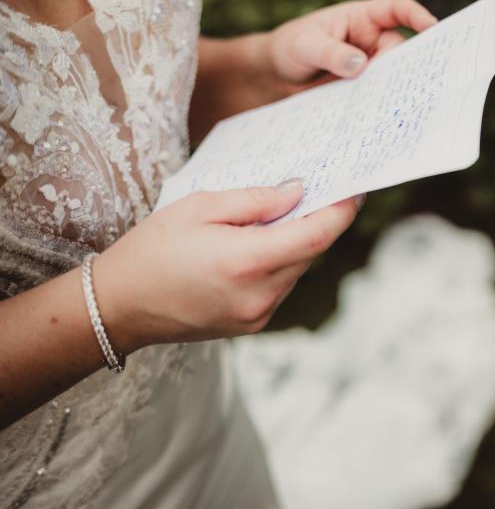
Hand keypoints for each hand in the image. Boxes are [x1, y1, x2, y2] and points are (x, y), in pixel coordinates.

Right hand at [93, 181, 360, 352]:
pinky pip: (281, 286)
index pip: (317, 236)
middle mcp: (260, 294)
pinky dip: (279, 263)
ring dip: (295, 243)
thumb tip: (298, 193)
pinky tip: (256, 248)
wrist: (118, 306)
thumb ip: (255, 200)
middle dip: (319, 222)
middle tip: (319, 192)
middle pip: (310, 252)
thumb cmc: (152, 249)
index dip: (342, 211)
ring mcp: (258, 315)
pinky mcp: (252, 325)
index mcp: (248, 262)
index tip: (355, 190)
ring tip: (277, 219)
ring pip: (297, 270)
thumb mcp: (200, 207)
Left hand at [192, 0, 437, 137]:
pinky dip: (381, 105)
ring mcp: (368, 69)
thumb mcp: (304, 45)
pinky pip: (378, 97)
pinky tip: (381, 118)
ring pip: (392, 77)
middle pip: (400, 49)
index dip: (417, 15)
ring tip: (395, 103)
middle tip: (408, 81)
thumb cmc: (287, 49)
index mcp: (360, 19)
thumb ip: (331, 53)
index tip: (433, 27)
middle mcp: (370, 43)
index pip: (396, 10)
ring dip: (393, 88)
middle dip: (406, 63)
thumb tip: (361, 65)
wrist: (271, 80)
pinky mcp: (362, 92)